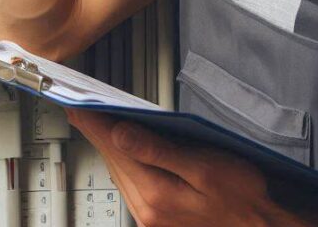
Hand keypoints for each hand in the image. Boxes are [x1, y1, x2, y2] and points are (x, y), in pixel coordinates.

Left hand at [67, 109, 305, 226]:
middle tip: (80, 105)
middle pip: (112, 160)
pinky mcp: (159, 217)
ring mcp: (152, 217)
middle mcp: (148, 210)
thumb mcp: (204, 166)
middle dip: (96, 130)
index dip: (92, 121)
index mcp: (155, 194)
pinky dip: (124, 161)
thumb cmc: (244, 195)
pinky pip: (131, 182)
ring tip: (95, 120)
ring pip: (119, 172)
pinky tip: (124, 147)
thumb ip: (158, 150)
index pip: (113, 147)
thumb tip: (120, 132)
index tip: (74, 103)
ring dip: (108, 145)